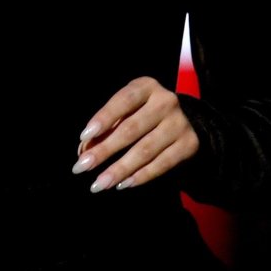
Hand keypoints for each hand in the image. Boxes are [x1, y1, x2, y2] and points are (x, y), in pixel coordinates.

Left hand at [72, 77, 199, 192]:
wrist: (187, 121)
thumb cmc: (144, 114)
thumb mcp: (128, 111)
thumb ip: (106, 127)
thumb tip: (85, 151)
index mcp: (147, 87)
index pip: (123, 101)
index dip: (104, 118)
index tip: (84, 136)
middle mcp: (166, 102)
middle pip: (131, 129)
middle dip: (104, 150)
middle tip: (82, 167)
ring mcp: (179, 123)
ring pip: (145, 150)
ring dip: (119, 170)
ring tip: (99, 184)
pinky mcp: (189, 144)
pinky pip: (162, 164)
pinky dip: (141, 176)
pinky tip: (123, 184)